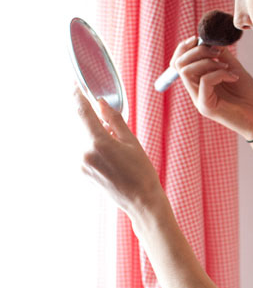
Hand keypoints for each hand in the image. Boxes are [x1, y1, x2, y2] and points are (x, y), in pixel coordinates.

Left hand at [75, 89, 164, 218]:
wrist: (140, 201)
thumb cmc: (141, 172)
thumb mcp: (131, 142)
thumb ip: (114, 119)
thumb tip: (101, 103)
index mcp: (99, 142)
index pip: (82, 111)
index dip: (78, 96)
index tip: (76, 86)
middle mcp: (85, 153)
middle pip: (83, 125)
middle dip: (94, 120)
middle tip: (111, 123)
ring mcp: (81, 163)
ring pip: (85, 138)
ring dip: (96, 134)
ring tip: (118, 148)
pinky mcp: (82, 170)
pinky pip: (85, 149)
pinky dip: (95, 146)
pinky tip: (112, 157)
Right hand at [170, 37, 252, 139]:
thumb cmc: (247, 94)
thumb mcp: (233, 68)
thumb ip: (221, 55)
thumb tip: (210, 39)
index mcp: (198, 81)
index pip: (178, 62)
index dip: (184, 47)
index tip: (199, 39)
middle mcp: (195, 91)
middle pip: (179, 64)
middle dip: (196, 51)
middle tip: (217, 53)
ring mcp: (199, 99)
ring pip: (187, 71)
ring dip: (206, 61)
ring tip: (226, 66)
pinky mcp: (206, 107)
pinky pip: (204, 81)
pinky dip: (219, 73)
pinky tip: (233, 76)